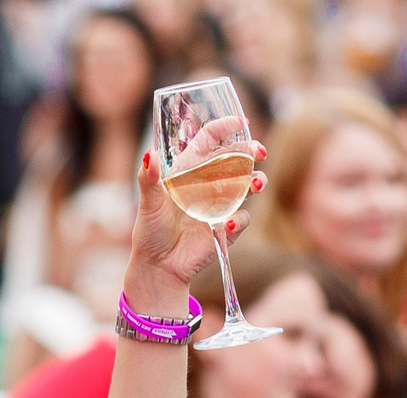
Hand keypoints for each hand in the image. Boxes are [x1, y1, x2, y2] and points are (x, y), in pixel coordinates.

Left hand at [123, 134, 259, 312]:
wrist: (158, 265)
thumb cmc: (150, 230)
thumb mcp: (147, 202)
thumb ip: (148, 178)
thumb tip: (149, 154)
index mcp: (190, 170)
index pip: (210, 140)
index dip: (225, 128)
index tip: (240, 122)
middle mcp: (210, 183)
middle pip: (237, 159)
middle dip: (251, 152)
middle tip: (259, 151)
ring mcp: (221, 205)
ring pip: (248, 186)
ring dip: (256, 181)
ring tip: (256, 185)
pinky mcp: (227, 228)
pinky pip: (242, 218)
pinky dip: (239, 219)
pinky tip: (228, 224)